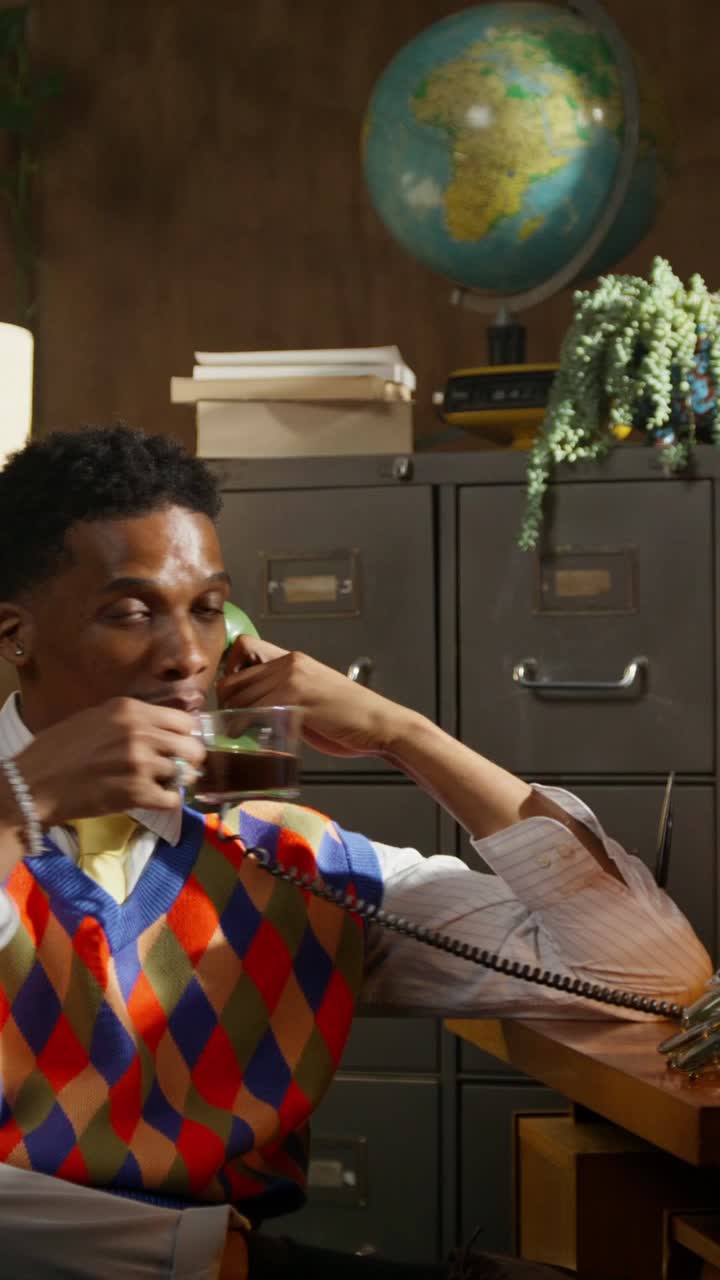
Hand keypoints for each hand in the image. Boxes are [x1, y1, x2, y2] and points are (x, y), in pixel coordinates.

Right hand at [9, 698, 205, 825]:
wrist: (35, 783)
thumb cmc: (59, 749)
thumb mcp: (96, 717)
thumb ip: (131, 718)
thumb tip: (162, 726)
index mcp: (131, 710)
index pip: (185, 720)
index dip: (186, 736)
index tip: (180, 745)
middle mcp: (141, 732)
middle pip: (192, 748)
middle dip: (189, 760)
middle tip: (177, 768)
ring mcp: (141, 764)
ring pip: (185, 774)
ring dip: (176, 782)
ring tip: (159, 784)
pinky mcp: (136, 793)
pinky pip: (172, 799)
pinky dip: (167, 801)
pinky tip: (153, 798)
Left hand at [217, 636, 413, 758]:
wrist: (381, 725)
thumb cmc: (350, 717)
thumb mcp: (313, 695)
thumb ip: (287, 694)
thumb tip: (259, 710)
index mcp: (294, 658)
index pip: (243, 647)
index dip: (231, 669)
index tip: (233, 694)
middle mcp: (291, 662)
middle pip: (234, 674)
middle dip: (224, 698)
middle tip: (227, 719)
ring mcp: (294, 679)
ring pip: (239, 693)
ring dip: (230, 715)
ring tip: (234, 731)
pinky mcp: (297, 699)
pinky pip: (254, 710)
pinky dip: (240, 725)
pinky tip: (243, 735)